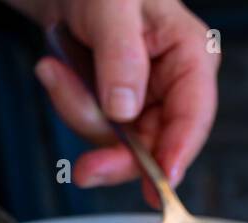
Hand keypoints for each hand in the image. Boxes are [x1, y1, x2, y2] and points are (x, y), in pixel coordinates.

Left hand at [23, 0, 218, 199]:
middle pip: (156, 144)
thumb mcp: (112, 4)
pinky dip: (70, 106)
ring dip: (79, 113)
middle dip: (115, 151)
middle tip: (86, 170)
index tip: (162, 179)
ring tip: (54, 71)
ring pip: (120, 143)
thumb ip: (120, 53)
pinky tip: (56, 73)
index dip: (179, 151)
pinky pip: (96, 131)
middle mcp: (175, 86)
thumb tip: (125, 109)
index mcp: (191, 55)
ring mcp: (147, 102)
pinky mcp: (121, 112)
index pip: (194, 114)